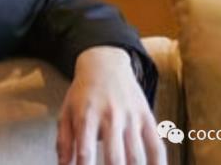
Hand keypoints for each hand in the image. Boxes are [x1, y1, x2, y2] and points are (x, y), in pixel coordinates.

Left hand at [56, 46, 166, 164]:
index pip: (85, 150)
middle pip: (114, 157)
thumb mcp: (66, 112)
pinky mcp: (147, 117)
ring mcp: (131, 117)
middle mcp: (110, 116)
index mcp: (87, 116)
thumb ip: (64, 142)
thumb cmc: (82, 93)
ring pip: (136, 156)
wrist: (105, 64)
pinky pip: (157, 147)